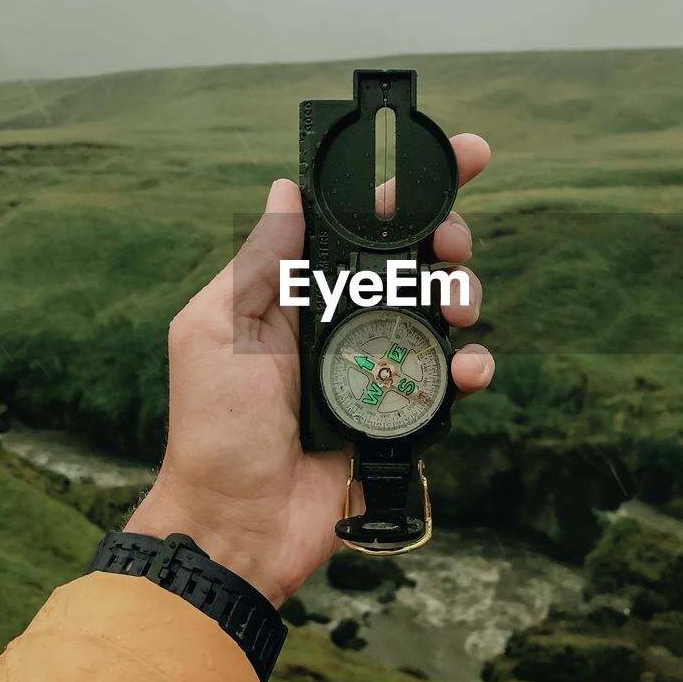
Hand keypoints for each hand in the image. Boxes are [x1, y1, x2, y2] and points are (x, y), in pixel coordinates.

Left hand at [125, 134, 494, 606]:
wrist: (238, 523)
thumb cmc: (214, 428)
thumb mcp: (219, 329)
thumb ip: (259, 263)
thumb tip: (285, 189)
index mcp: (295, 295)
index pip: (355, 226)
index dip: (404, 190)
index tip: (454, 157)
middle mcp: (340, 323)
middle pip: (409, 263)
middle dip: (444, 239)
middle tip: (452, 244)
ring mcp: (374, 369)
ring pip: (437, 314)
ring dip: (461, 297)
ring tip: (458, 306)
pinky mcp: (399, 416)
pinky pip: (446, 382)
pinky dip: (467, 368)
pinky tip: (468, 366)